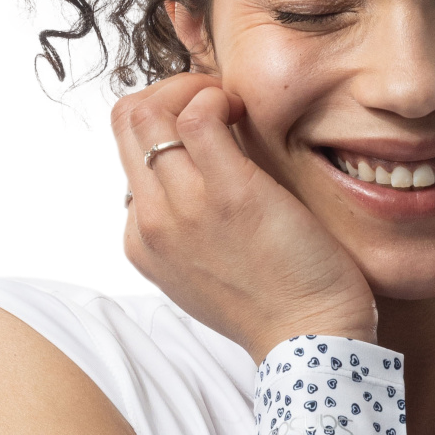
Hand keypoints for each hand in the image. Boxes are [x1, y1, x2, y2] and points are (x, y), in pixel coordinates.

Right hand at [108, 78, 377, 359]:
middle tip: (214, 108)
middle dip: (168, 94)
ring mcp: (185, 207)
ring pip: (151, 111)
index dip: (163, 127)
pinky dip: (216, 97)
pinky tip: (243, 113)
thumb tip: (194, 164)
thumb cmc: (270, 303)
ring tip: (231, 110)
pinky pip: (197, 113)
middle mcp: (151, 222)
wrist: (307, 342)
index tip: (205, 133)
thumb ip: (186, 223)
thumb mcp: (204, 268)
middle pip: (127, 122)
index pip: (127, 154)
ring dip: (194, 91)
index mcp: (141, 240)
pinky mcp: (228, 192)